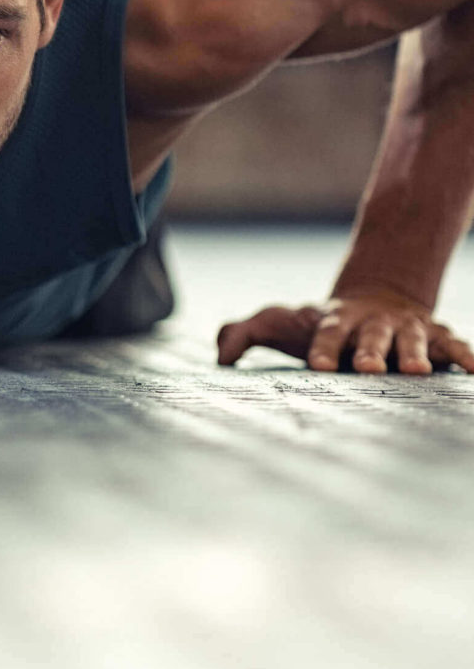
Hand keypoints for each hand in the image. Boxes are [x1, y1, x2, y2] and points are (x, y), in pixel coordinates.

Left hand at [216, 293, 473, 373]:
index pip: (324, 334)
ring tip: (420, 372)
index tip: (319, 367)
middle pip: (369, 337)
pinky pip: (453, 344)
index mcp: (332, 322)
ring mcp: (404, 329)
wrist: (374, 296)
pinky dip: (463, 354)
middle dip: (370, 352)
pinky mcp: (434, 336)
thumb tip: (219, 357)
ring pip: (412, 340)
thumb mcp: (278, 323)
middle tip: (369, 369)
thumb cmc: (316, 324)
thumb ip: (242, 333)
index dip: (322, 349)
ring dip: (416, 354)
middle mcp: (370, 324)